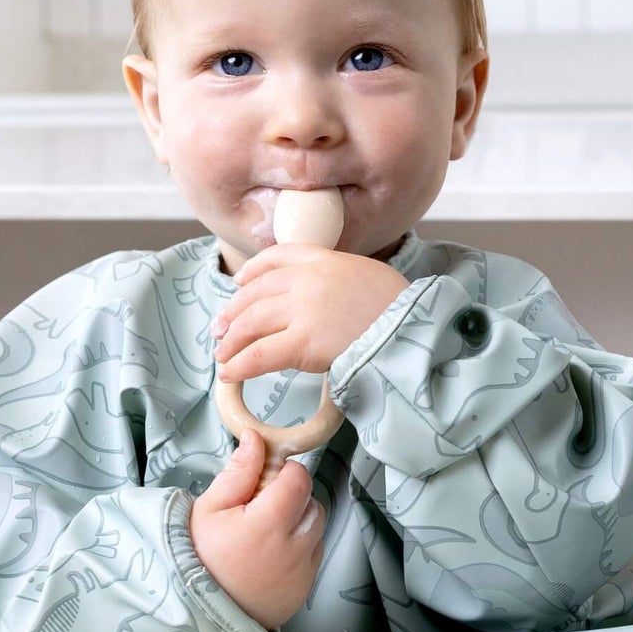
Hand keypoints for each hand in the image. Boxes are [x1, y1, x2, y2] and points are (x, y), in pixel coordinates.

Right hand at [189, 429, 324, 629]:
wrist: (203, 613)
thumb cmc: (202, 557)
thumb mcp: (209, 508)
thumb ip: (239, 471)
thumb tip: (256, 439)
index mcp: (269, 523)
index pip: (299, 479)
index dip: (285, 472)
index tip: (266, 479)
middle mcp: (294, 547)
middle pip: (312, 501)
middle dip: (292, 495)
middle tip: (261, 506)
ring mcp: (303, 570)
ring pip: (317, 526)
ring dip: (299, 520)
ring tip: (267, 530)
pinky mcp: (306, 587)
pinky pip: (314, 553)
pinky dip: (300, 546)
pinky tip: (272, 552)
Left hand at [211, 245, 409, 381]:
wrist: (412, 330)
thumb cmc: (397, 308)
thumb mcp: (365, 274)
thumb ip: (336, 279)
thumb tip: (318, 297)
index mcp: (322, 258)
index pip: (276, 257)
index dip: (252, 272)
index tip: (239, 284)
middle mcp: (306, 279)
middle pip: (255, 294)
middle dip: (233, 313)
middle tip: (220, 329)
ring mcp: (302, 309)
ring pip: (251, 323)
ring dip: (231, 341)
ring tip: (222, 355)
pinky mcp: (302, 342)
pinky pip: (259, 354)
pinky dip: (239, 365)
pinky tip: (230, 374)